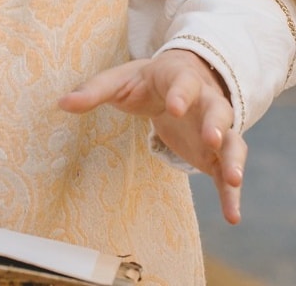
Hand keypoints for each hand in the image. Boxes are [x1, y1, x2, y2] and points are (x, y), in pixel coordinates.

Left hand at [58, 50, 245, 224]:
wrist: (178, 82)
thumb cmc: (145, 81)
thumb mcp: (118, 80)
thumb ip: (93, 91)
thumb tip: (61, 103)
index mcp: (179, 78)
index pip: (184, 83)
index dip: (181, 94)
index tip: (174, 107)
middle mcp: (205, 102)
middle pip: (218, 110)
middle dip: (216, 124)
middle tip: (211, 139)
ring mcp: (215, 130)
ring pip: (233, 141)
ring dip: (234, 158)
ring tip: (233, 178)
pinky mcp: (215, 156)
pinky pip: (227, 173)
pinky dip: (232, 194)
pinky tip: (232, 217)